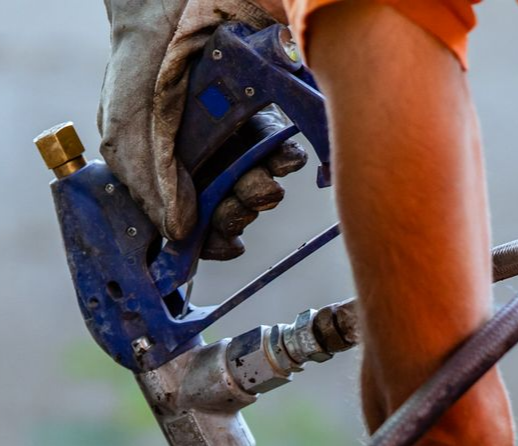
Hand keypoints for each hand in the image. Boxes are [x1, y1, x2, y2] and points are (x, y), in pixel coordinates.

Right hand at [98, 0, 306, 256]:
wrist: (167, 5)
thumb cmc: (138, 66)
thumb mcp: (127, 131)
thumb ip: (150, 183)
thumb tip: (179, 232)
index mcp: (163, 170)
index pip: (190, 222)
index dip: (210, 239)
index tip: (228, 244)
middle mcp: (199, 159)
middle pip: (228, 208)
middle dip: (239, 211)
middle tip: (244, 201)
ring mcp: (230, 139)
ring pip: (256, 185)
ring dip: (263, 190)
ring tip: (263, 181)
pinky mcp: (259, 117)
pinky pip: (279, 151)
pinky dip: (284, 160)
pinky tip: (284, 157)